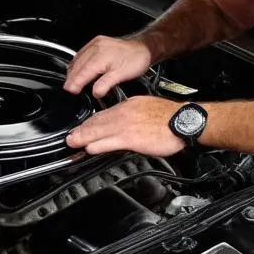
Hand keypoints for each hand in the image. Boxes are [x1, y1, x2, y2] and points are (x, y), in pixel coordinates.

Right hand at [64, 35, 152, 97]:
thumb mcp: (122, 74)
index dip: (74, 82)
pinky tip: (79, 70)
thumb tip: (95, 92)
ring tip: (73, 83)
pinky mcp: (97, 42)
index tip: (70, 90)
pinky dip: (78, 64)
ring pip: (78, 59)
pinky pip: (82, 54)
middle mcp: (96, 47)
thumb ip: (106, 83)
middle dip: (71, 78)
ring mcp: (95, 43)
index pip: (82, 72)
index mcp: (100, 55)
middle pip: (77, 65)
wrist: (144, 47)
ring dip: (73, 71)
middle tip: (69, 90)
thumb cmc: (137, 59)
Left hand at [66, 96, 183, 155]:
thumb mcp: (148, 108)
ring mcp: (127, 125)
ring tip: (73, 142)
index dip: (92, 121)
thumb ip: (134, 115)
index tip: (84, 126)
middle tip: (70, 136)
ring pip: (99, 131)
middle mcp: (125, 113)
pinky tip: (89, 148)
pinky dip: (97, 145)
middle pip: (98, 121)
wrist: (183, 121)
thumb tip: (126, 124)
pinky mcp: (131, 138)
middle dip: (82, 129)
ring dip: (84, 137)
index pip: (105, 113)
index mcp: (129, 105)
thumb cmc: (171, 117)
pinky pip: (110, 142)